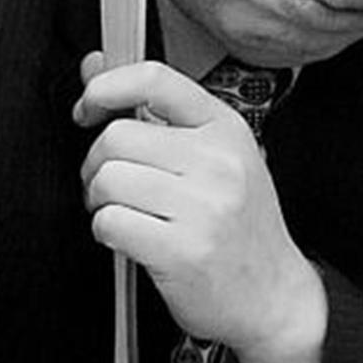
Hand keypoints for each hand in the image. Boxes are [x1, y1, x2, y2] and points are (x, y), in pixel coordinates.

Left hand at [74, 55, 326, 362]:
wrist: (274, 297)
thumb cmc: (239, 227)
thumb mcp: (214, 160)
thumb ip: (155, 113)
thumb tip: (93, 65)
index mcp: (226, 129)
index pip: (154, 79)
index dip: (106, 87)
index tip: (88, 108)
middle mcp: (218, 162)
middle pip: (116, 137)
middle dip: (95, 164)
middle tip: (108, 185)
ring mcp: (203, 208)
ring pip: (107, 180)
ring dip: (99, 200)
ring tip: (123, 213)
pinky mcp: (182, 251)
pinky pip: (110, 223)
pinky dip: (106, 231)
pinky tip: (130, 238)